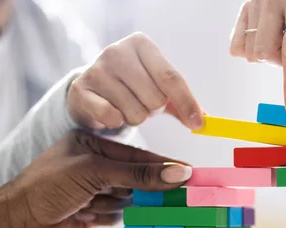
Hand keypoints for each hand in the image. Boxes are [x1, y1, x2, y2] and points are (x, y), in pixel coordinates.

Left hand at [0, 131, 191, 227]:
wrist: (15, 223)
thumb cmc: (47, 187)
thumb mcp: (94, 172)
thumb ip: (138, 173)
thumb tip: (177, 173)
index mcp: (94, 145)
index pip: (139, 156)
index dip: (164, 166)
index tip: (190, 173)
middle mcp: (97, 167)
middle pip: (138, 179)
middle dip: (138, 189)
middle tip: (155, 195)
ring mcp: (95, 191)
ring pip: (129, 200)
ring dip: (113, 204)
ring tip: (88, 204)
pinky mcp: (94, 213)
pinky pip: (118, 217)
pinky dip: (106, 217)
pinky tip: (84, 215)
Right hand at [68, 33, 203, 130]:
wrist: (90, 91)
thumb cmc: (132, 89)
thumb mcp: (159, 89)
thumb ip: (183, 103)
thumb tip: (204, 122)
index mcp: (141, 45)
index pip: (171, 77)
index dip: (187, 103)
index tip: (198, 125)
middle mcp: (117, 51)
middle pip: (156, 99)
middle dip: (153, 110)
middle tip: (142, 103)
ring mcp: (96, 69)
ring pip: (136, 112)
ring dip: (136, 118)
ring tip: (125, 106)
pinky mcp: (81, 90)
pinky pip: (112, 117)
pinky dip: (116, 122)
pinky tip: (111, 113)